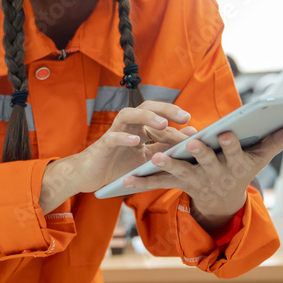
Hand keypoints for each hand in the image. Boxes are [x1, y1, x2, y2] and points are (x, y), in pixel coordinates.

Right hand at [38, 101, 191, 211]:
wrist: (90, 175)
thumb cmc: (118, 165)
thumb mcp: (147, 157)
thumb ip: (166, 145)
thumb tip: (192, 133)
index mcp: (139, 127)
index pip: (159, 115)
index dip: (176, 117)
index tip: (193, 123)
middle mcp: (128, 125)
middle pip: (146, 107)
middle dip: (165, 109)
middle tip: (184, 116)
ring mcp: (114, 133)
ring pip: (128, 115)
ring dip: (146, 117)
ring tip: (162, 123)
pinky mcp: (103, 145)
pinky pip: (113, 138)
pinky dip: (124, 137)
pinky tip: (136, 141)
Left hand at [121, 123, 282, 219]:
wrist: (223, 203)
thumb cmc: (242, 171)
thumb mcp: (260, 158)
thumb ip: (277, 140)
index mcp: (235, 164)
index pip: (234, 152)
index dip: (230, 144)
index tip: (225, 133)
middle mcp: (214, 174)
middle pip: (206, 161)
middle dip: (199, 153)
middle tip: (191, 144)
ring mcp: (194, 180)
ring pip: (179, 172)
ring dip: (167, 166)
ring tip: (154, 158)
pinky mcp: (177, 185)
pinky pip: (157, 184)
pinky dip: (141, 182)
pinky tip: (124, 180)